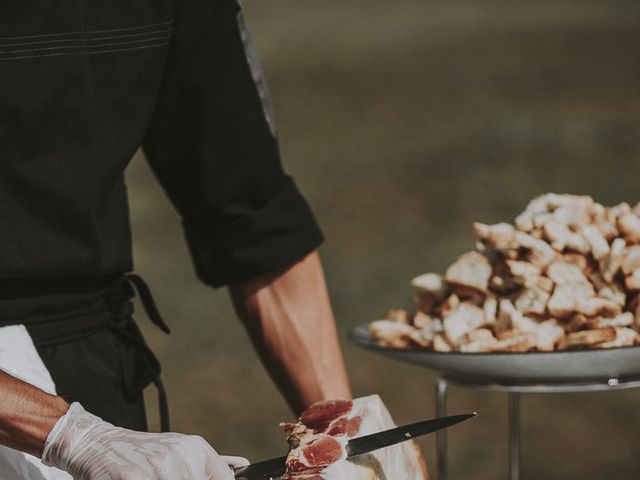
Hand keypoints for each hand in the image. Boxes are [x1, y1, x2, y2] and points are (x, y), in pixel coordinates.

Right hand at [42, 402, 247, 479]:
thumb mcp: (180, 449)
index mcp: (195, 447)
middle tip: (166, 477)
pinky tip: (139, 479)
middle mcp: (180, 454)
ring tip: (151, 476)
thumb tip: (244, 465)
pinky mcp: (133, 477)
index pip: (223, 478)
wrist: (98, 442)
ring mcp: (157, 467)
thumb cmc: (142, 451)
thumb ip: (213, 462)